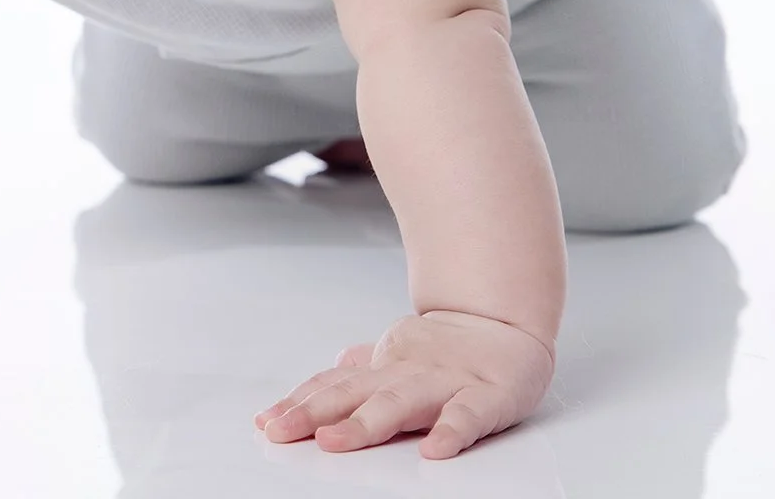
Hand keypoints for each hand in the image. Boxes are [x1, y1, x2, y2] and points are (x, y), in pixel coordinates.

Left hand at [253, 310, 554, 459]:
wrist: (508, 325)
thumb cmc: (447, 350)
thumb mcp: (396, 356)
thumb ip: (360, 369)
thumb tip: (324, 372)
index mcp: (383, 368)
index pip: (334, 386)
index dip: (299, 403)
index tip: (266, 423)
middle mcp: (407, 373)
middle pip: (355, 394)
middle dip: (315, 414)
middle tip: (281, 432)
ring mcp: (445, 382)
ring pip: (400, 403)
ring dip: (365, 423)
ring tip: (334, 440)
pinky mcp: (487, 396)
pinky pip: (468, 415)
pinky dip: (450, 431)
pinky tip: (433, 449)